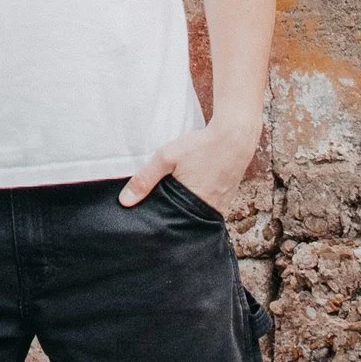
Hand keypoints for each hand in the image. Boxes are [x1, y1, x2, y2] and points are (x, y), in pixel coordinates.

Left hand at [119, 123, 257, 216]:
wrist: (236, 135)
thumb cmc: (202, 145)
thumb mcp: (167, 157)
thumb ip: (145, 178)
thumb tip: (125, 201)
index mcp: (195, 206)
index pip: (171, 225)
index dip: (159, 223)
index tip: (147, 220)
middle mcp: (210, 211)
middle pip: (184, 222)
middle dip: (171, 217)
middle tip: (158, 208)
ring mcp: (221, 206)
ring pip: (196, 215)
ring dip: (185, 209)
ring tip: (172, 200)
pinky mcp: (226, 199)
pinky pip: (207, 207)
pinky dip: (197, 202)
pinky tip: (190, 191)